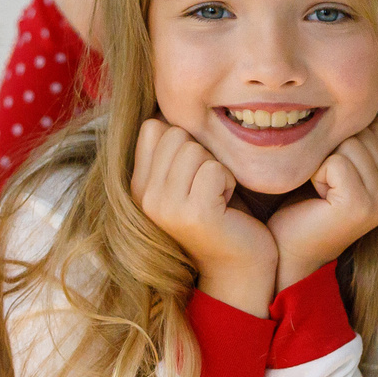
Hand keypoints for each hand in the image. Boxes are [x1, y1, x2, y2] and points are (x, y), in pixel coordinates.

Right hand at [132, 119, 277, 313]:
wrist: (240, 269)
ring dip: (219, 169)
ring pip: (196, 149)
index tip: (195, 173)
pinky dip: (231, 182)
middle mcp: (143, 196)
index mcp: (137, 185)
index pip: (154, 126)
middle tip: (210, 189)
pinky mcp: (193, 215)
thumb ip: (173, 149)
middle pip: (176, 133)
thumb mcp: (188, 178)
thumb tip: (165, 107)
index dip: (185, 140)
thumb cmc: (223, 217)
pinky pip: (216, 169)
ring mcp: (165, 207)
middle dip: (204, 154)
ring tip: (218, 198)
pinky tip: (228, 207)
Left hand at [269, 120, 377, 291]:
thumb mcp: (341, 170)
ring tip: (321, 191)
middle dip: (333, 150)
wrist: (291, 251)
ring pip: (350, 143)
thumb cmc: (308, 206)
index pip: (375, 128)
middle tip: (324, 185)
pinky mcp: (360, 204)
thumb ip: (362, 145)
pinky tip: (317, 197)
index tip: (334, 175)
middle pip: (363, 133)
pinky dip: (317, 174)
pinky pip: (336, 161)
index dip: (344, 141)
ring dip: (324, 162)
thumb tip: (376, 116)